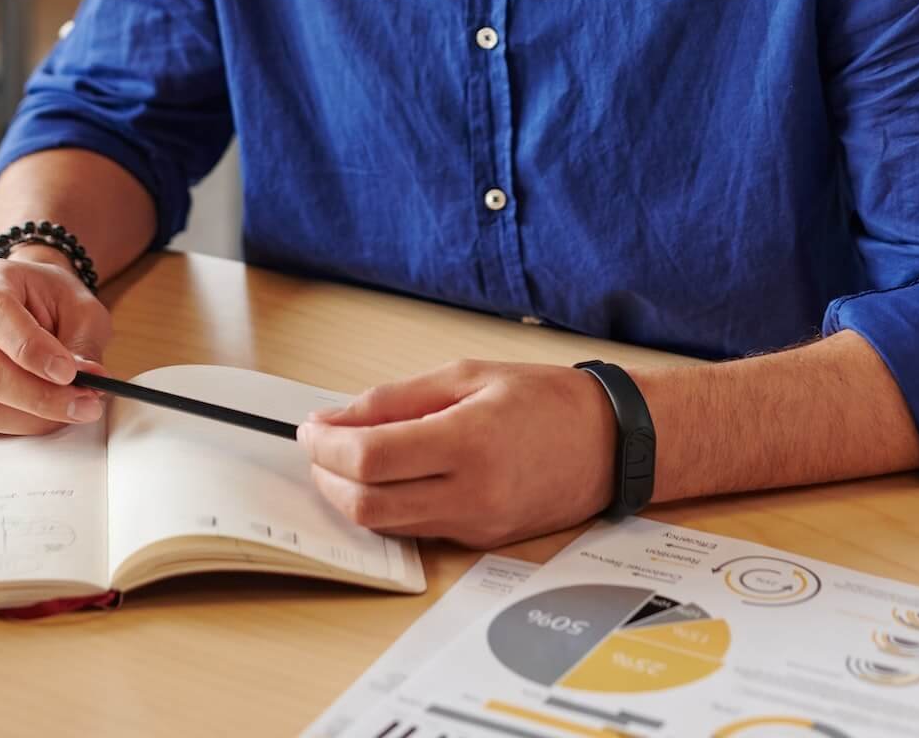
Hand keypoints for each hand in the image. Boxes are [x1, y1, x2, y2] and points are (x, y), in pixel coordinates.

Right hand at [0, 251, 112, 436]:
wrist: (25, 302)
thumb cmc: (52, 303)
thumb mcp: (80, 309)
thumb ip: (82, 346)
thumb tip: (86, 384)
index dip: (30, 349)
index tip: (69, 373)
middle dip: (38, 396)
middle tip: (85, 403)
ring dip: (30, 418)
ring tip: (70, 410)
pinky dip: (13, 426)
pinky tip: (39, 413)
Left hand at [297, 359, 617, 547]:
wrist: (609, 442)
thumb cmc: (544, 399)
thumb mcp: (467, 376)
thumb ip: (396, 399)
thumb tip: (336, 417)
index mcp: (468, 441)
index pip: (371, 457)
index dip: (327, 445)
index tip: (310, 427)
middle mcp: (471, 494)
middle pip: (367, 504)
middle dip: (327, 476)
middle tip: (319, 444)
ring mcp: (476, 526)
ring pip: (385, 525)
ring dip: (350, 494)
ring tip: (347, 457)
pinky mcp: (480, 542)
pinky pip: (415, 529)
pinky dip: (387, 504)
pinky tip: (387, 474)